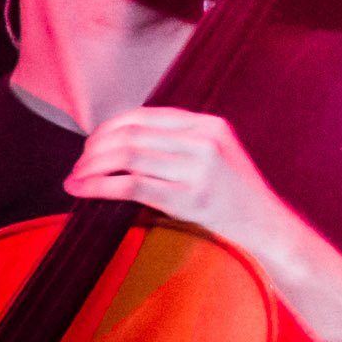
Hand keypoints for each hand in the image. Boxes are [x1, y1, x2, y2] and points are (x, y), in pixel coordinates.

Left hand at [66, 107, 305, 275]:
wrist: (266, 225)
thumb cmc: (233, 195)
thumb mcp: (215, 155)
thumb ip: (179, 142)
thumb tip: (119, 140)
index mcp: (210, 125)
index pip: (145, 115)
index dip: (108, 128)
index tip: (90, 145)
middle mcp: (205, 141)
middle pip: (131, 134)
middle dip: (93, 149)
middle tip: (78, 165)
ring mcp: (199, 169)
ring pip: (126, 156)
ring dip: (91, 167)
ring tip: (75, 179)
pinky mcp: (189, 198)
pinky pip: (131, 185)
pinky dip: (98, 186)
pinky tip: (81, 190)